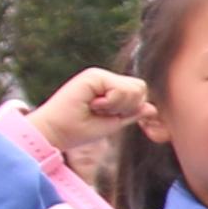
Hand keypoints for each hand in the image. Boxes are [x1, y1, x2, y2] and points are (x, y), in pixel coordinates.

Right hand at [31, 68, 148, 158]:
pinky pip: (120, 89)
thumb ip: (131, 114)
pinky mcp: (93, 76)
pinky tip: (94, 105)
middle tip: (104, 112)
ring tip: (97, 108)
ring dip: (119, 105)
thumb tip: (152, 108)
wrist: (55, 132)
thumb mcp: (112, 124)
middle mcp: (106, 79)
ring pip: (135, 88)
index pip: (140, 93)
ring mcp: (99, 76)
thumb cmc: (78, 131)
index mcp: (111, 89)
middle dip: (128, 106)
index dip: (131, 109)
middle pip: (141, 88)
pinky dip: (111, 102)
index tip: (109, 116)